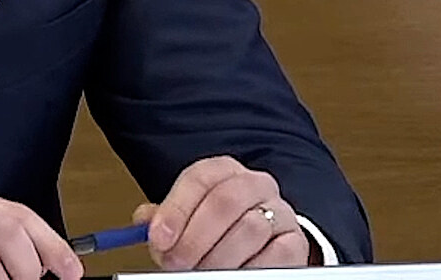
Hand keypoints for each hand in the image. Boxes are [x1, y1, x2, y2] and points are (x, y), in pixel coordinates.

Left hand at [132, 156, 309, 270]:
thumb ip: (166, 218)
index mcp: (224, 171)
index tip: (158, 237)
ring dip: (219, 257)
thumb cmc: (218, 229)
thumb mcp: (189, 218)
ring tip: (200, 273)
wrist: (262, 245)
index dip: (175, 209)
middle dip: (195, 237)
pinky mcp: (295, 242)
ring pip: (250, 229)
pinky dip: (249, 268)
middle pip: (225, 200)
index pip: (199, 178)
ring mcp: (278, 212)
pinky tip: (232, 274)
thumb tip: (144, 220)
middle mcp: (255, 185)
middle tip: (176, 262)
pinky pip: (275, 255)